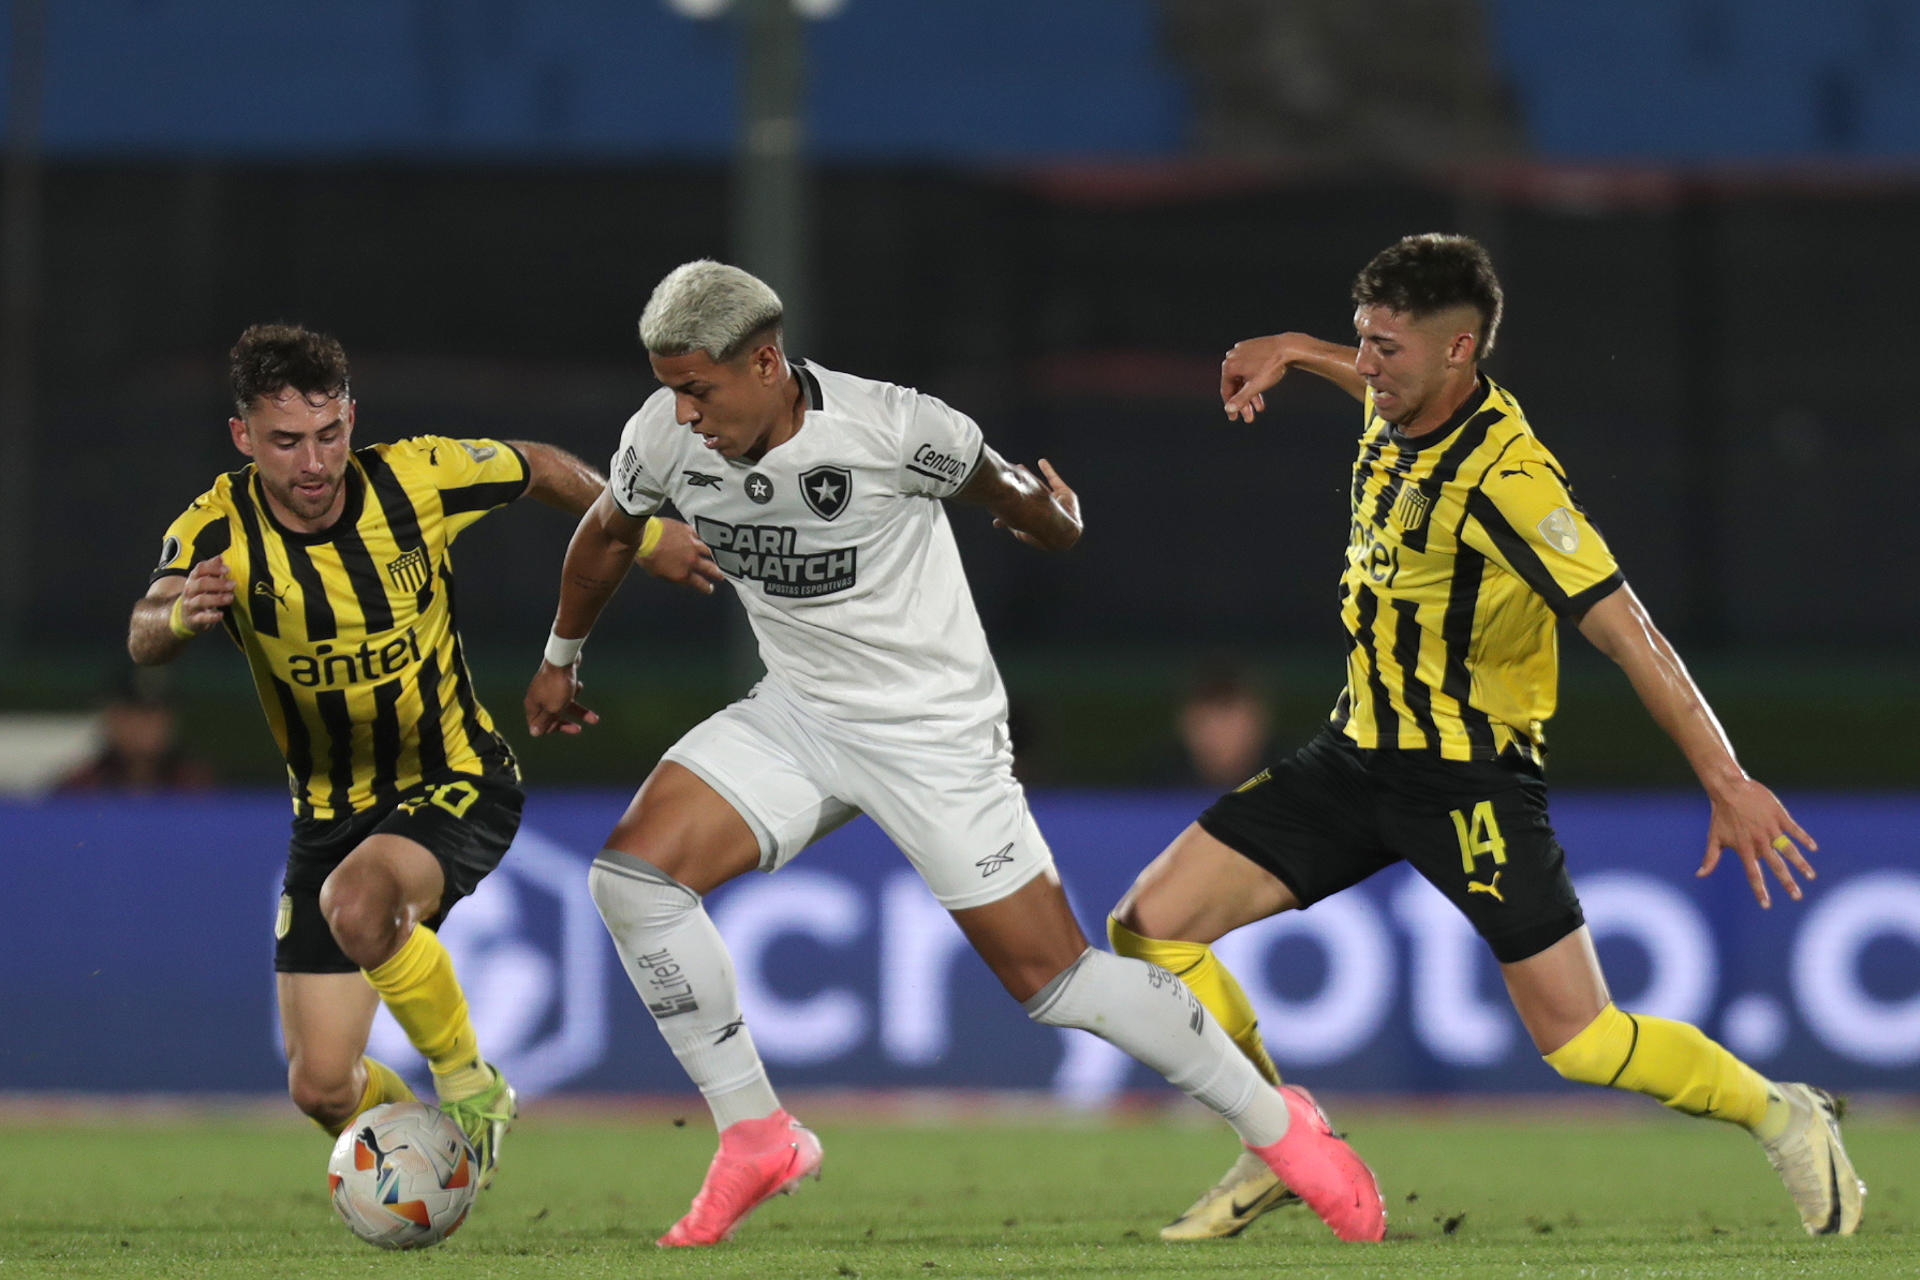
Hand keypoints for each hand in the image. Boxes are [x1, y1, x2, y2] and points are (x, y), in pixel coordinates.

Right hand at [176, 555, 234, 632]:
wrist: (184, 617)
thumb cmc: (200, 596)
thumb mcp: (204, 582)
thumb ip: (212, 570)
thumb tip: (221, 557)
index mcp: (193, 579)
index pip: (199, 569)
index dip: (213, 568)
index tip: (227, 569)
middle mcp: (190, 591)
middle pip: (200, 583)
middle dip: (218, 583)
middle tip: (233, 584)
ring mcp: (190, 605)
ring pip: (201, 600)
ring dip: (217, 598)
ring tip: (230, 598)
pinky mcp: (193, 620)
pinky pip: (201, 618)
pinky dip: (211, 617)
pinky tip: (221, 615)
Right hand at [524, 661, 599, 737]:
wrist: (563, 658)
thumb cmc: (557, 685)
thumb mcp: (553, 709)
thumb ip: (544, 722)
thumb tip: (534, 733)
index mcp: (533, 706)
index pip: (538, 725)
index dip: (552, 729)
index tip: (565, 728)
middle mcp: (538, 698)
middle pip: (552, 717)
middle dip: (568, 723)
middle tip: (579, 729)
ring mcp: (548, 689)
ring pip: (563, 705)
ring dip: (579, 711)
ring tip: (594, 718)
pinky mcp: (557, 681)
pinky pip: (567, 693)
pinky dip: (575, 692)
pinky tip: (579, 686)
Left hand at [636, 517, 722, 593]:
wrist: (645, 535)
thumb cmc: (647, 556)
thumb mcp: (658, 574)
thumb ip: (673, 577)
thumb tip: (681, 579)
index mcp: (683, 573)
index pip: (700, 584)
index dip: (706, 587)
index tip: (710, 588)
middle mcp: (691, 560)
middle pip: (709, 568)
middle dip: (716, 573)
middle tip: (720, 575)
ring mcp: (692, 544)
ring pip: (706, 550)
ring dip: (710, 554)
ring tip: (712, 555)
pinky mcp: (688, 531)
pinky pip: (698, 535)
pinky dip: (699, 538)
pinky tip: (699, 538)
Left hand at [993, 458, 1080, 549]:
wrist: (1062, 530)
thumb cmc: (1039, 532)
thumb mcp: (1019, 529)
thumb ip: (1008, 524)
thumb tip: (995, 522)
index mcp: (1036, 518)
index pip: (1023, 507)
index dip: (1014, 500)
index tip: (1003, 492)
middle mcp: (1046, 509)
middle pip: (1032, 494)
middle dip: (1022, 485)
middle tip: (1011, 474)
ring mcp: (1056, 501)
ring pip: (1041, 486)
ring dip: (1031, 477)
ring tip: (1019, 466)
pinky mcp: (1064, 493)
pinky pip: (1055, 479)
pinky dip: (1049, 470)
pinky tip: (1041, 461)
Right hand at [1221, 335, 1292, 422]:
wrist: (1288, 347)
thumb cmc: (1272, 367)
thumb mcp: (1255, 386)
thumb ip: (1241, 399)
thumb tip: (1228, 409)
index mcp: (1229, 366)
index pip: (1226, 391)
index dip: (1231, 407)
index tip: (1235, 418)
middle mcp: (1231, 357)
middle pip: (1235, 385)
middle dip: (1243, 402)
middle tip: (1250, 417)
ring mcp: (1240, 351)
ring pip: (1242, 376)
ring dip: (1250, 393)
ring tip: (1260, 407)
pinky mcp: (1249, 346)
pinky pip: (1247, 367)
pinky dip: (1252, 378)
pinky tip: (1259, 387)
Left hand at [1696, 777, 1817, 907]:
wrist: (1730, 789)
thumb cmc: (1721, 815)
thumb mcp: (1714, 838)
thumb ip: (1710, 858)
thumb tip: (1699, 875)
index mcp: (1744, 848)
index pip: (1753, 874)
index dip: (1759, 890)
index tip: (1766, 905)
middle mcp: (1759, 841)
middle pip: (1776, 866)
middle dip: (1787, 882)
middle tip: (1797, 897)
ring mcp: (1771, 828)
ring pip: (1789, 849)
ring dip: (1800, 863)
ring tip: (1810, 876)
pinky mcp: (1779, 816)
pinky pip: (1794, 829)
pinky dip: (1804, 838)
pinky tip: (1813, 848)